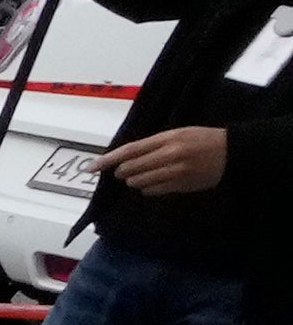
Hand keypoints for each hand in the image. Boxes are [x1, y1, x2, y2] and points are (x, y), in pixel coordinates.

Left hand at [101, 119, 231, 195]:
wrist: (233, 151)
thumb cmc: (203, 140)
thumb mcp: (178, 134)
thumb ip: (153, 144)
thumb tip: (126, 158)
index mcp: (167, 138)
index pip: (130, 150)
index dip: (108, 159)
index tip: (92, 167)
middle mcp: (169, 155)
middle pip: (131, 168)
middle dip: (122, 172)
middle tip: (122, 172)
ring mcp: (176, 171)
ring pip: (140, 182)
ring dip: (133, 181)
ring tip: (138, 177)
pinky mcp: (182, 185)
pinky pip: (154, 191)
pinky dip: (147, 189)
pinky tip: (151, 184)